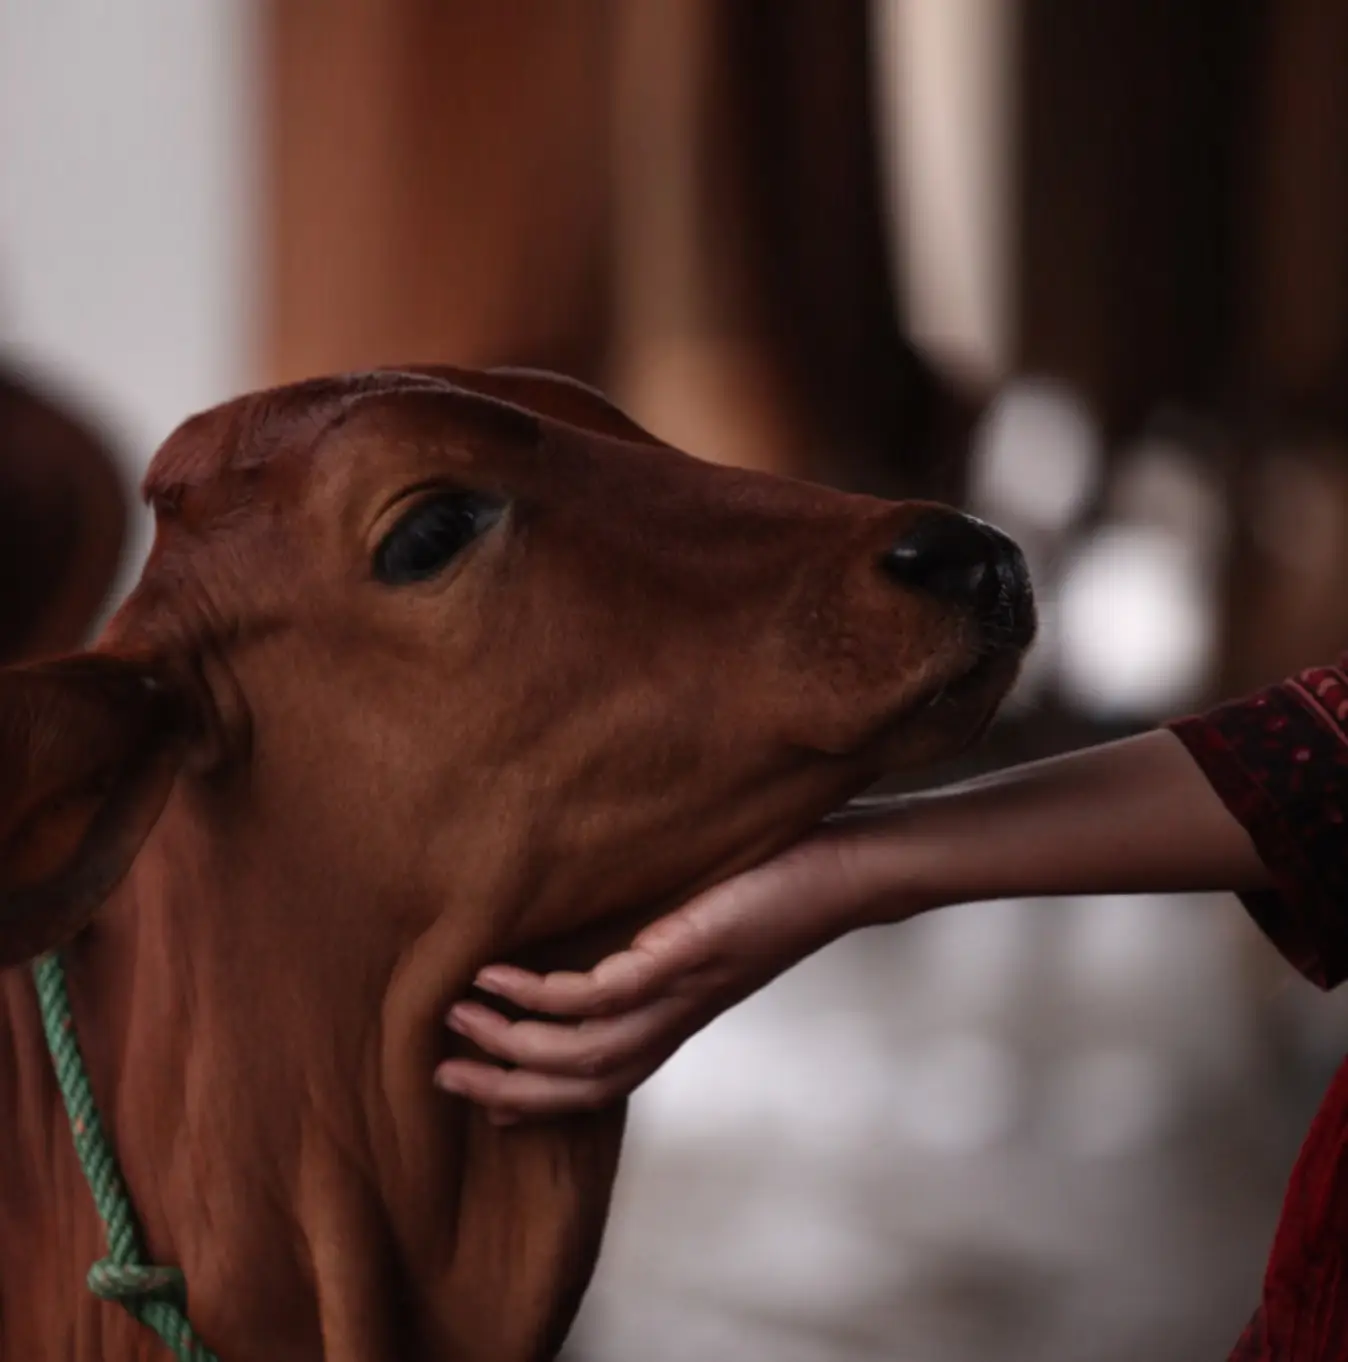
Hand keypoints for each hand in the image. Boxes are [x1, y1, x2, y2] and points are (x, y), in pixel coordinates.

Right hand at [433, 830, 876, 1123]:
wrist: (844, 881)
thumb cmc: (772, 898)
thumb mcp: (703, 935)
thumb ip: (656, 952)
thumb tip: (604, 951)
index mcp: (673, 1021)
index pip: (597, 1085)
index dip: (535, 1103)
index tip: (480, 1103)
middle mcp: (671, 1022)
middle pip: (577, 1085)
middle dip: (505, 1088)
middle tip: (440, 1074)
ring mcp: (677, 994)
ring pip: (579, 1051)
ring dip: (509, 1043)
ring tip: (455, 1015)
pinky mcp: (682, 957)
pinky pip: (598, 993)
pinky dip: (540, 992)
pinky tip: (499, 972)